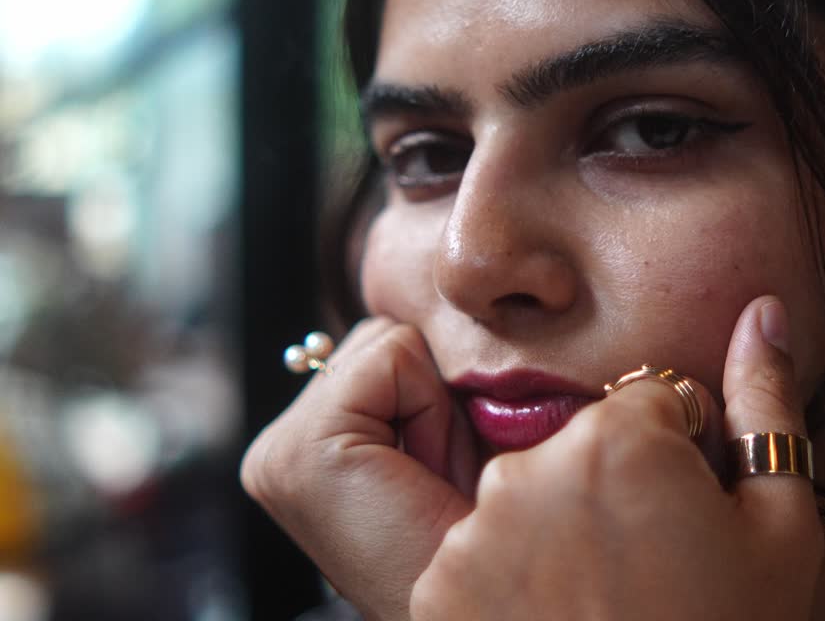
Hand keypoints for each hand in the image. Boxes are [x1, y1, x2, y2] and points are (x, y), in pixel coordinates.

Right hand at [241, 318, 479, 620]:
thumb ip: (420, 379)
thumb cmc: (480, 531)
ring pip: (389, 340)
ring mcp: (277, 452)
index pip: (381, 349)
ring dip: (432, 402)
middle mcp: (274, 448)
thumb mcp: (445, 440)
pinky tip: (422, 472)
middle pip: (382, 337)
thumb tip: (441, 305)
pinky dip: (429, 407)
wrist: (475, 605)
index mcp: (301, 446)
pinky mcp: (301, 451)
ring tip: (431, 477)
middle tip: (438, 475)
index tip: (438, 472)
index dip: (432, 395)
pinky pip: (394, 357)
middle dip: (429, 394)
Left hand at [411, 296, 823, 619]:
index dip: (684, 458)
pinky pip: (487, 545)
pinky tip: (564, 617)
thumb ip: (767, 401)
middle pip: (587, 441)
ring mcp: (476, 531)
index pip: (655, 402)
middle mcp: (531, 469)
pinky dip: (516, 571)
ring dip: (565, 524)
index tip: (693, 517)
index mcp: (620, 439)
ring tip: (610, 597)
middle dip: (621, 484)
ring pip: (533, 490)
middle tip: (655, 564)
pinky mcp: (439, 586)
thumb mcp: (780, 527)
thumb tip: (763, 310)